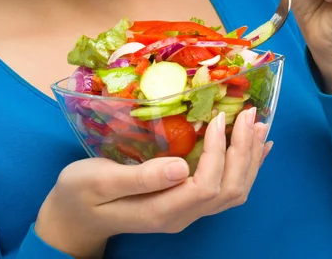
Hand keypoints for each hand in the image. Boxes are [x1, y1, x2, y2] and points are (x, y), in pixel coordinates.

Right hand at [35, 109, 270, 257]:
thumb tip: (181, 166)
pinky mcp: (183, 202)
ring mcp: (184, 212)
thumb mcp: (100, 181)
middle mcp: (181, 216)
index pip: (206, 185)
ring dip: (249, 159)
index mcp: (162, 211)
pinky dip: (241, 168)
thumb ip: (140, 177)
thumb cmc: (80, 194)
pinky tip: (250, 150)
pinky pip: (223, 190)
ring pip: (232, 193)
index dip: (219, 152)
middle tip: (250, 114)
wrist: (72, 217)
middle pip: (229, 190)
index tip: (218, 117)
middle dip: (244, 151)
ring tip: (259, 127)